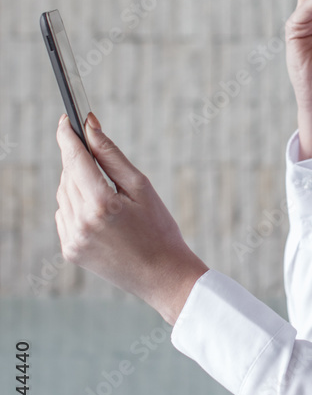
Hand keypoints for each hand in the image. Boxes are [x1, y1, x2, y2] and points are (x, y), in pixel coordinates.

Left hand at [55, 113, 208, 324]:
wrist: (163, 276)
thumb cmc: (159, 229)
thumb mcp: (141, 186)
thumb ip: (110, 155)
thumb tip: (89, 126)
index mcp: (102, 204)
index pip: (74, 159)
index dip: (67, 136)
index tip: (66, 119)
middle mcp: (81, 223)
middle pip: (68, 175)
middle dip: (79, 161)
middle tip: (97, 154)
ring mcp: (72, 239)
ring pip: (64, 194)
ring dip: (78, 184)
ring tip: (108, 193)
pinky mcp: (70, 251)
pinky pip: (65, 215)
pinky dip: (77, 206)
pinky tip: (101, 213)